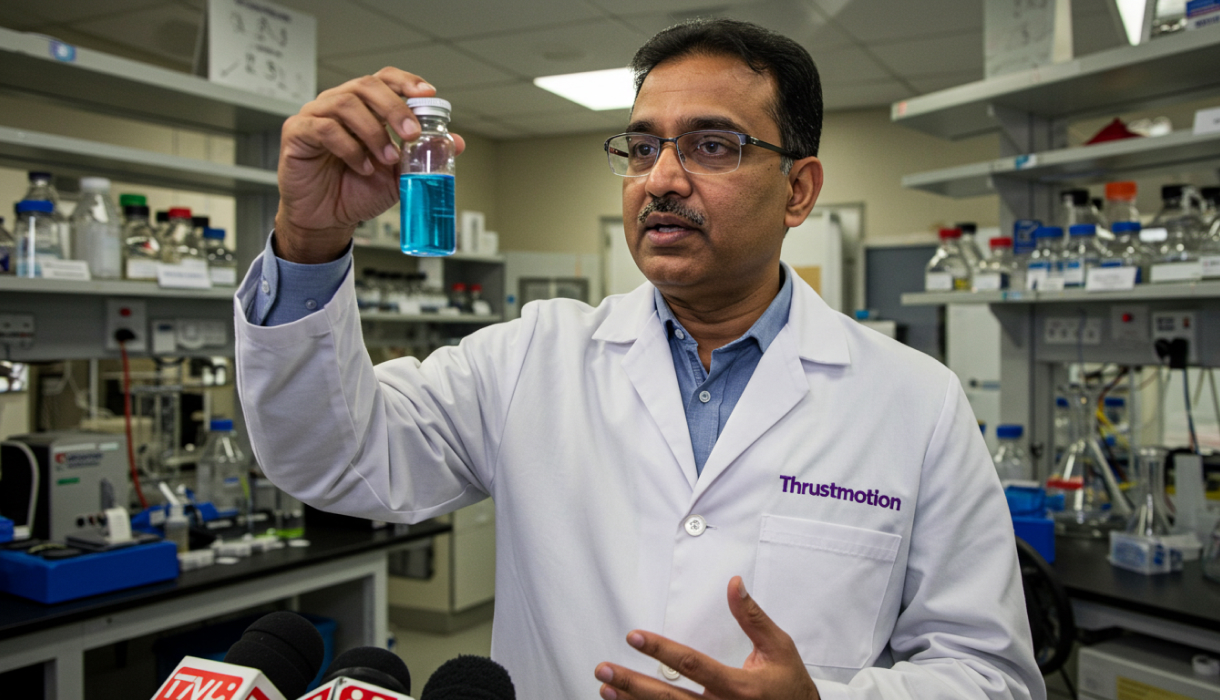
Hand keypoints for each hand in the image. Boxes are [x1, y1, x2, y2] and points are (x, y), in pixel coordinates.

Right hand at [275, 67, 467, 262]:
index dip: (405, 81)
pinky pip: (324, 128)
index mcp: (364, 107)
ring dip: (373, 131)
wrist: (328, 219)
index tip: (427, 94)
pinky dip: (349, 147)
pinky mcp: (298, 132)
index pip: (384, 79)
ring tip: (387, 159)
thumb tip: (457, 142)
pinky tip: (362, 166)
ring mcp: (316, 115)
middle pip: (366, 85)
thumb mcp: (399, 176)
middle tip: (411, 133)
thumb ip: (423, 158)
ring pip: (345, 103)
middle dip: (394, 107)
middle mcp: (339, 104)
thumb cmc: (357, 191)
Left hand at [594, 577, 818, 699]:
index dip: (661, 649)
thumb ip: (753, 618)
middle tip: (604, 670)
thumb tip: (734, 585)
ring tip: (606, 689)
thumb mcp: (779, 648)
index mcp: (739, 688)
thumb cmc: (791, 688)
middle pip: (669, 698)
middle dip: (632, 683)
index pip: (692, 665)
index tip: (635, 637)